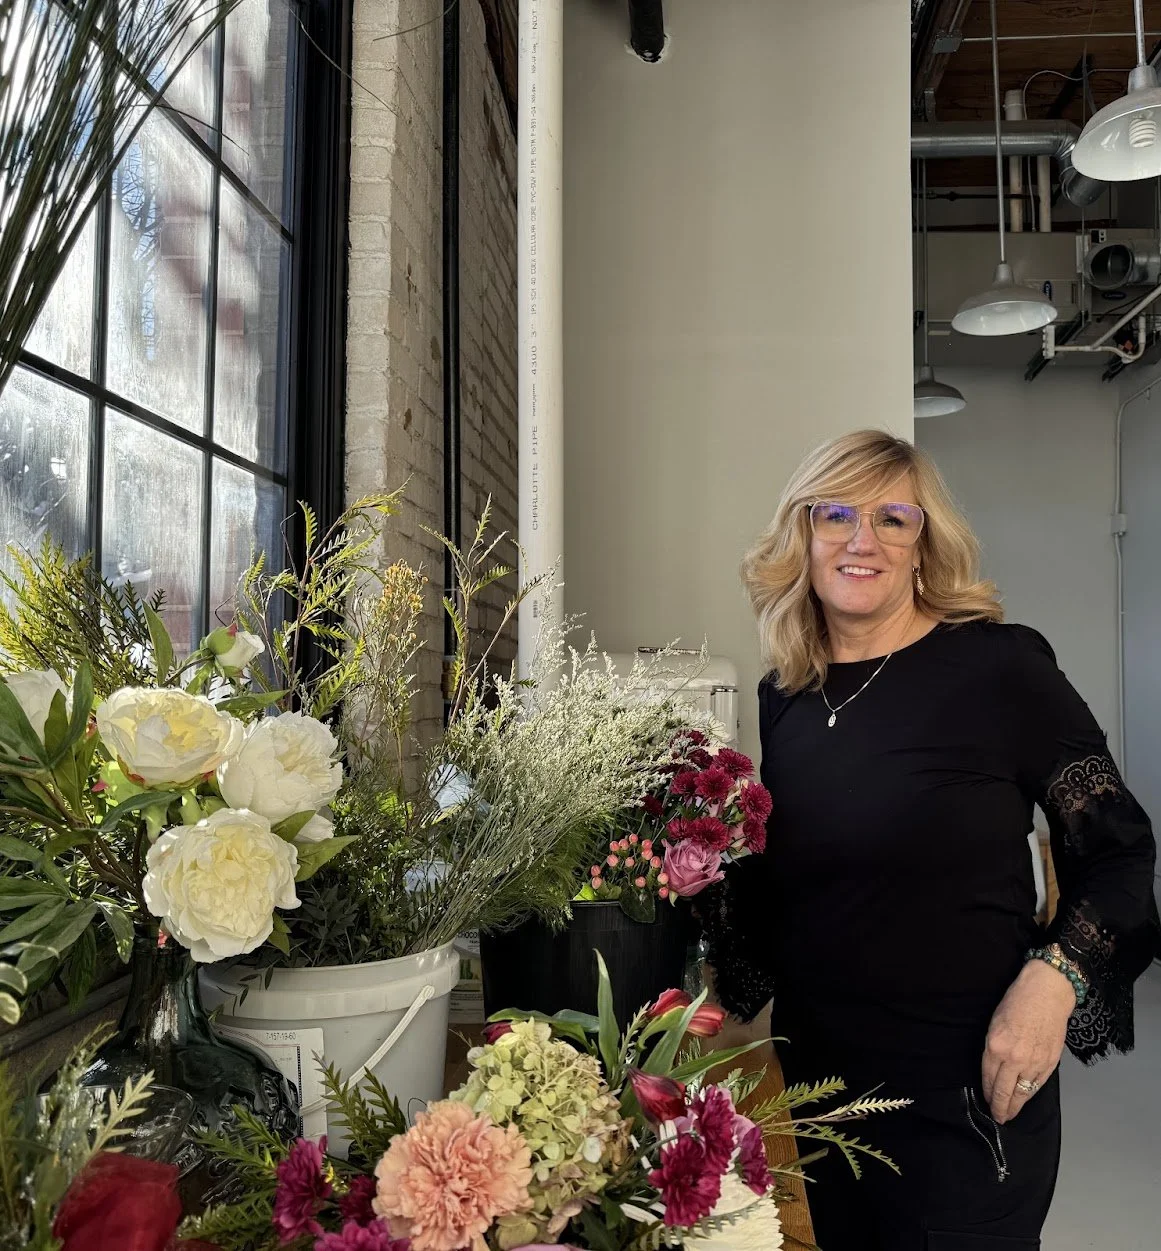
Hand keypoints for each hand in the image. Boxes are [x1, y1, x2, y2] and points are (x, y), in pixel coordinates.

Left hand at [982, 960, 1073, 1122]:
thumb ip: (993, 1048)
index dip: (987, 1092)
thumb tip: (993, 1068)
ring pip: (1023, 1093)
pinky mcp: (1050, 1063)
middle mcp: (1014, 1059)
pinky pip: (1037, 1085)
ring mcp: (1034, 1063)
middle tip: (997, 1117)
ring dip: (1015, 1106)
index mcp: (995, 1047)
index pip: (988, 1077)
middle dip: (999, 1107)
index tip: (986, 1101)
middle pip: (1004, 1091)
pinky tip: (1025, 1099)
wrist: (1046, 993)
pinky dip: (1030, 1094)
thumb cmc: (1016, 1002)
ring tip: (1009, 1115)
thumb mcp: (994, 1023)